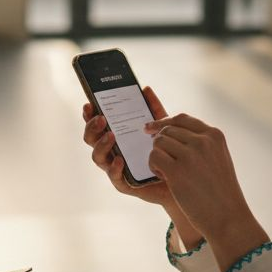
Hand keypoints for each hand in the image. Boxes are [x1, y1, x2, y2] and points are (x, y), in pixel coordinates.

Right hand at [81, 88, 201, 246]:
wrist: (182, 178)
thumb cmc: (168, 151)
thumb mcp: (162, 126)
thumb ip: (153, 109)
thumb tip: (146, 88)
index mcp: (116, 135)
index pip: (97, 124)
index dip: (89, 114)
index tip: (89, 104)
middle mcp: (112, 151)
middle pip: (91, 138)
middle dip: (92, 127)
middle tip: (101, 119)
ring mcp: (115, 167)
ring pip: (97, 157)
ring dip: (101, 145)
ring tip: (111, 136)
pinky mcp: (124, 183)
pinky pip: (113, 176)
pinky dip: (114, 167)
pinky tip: (120, 159)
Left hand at [146, 113, 267, 267]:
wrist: (228, 217)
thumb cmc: (221, 191)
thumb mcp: (218, 158)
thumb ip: (202, 143)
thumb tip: (172, 131)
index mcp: (214, 135)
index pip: (182, 119)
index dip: (164, 122)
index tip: (152, 128)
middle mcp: (203, 141)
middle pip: (167, 131)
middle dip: (161, 145)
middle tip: (167, 163)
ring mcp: (190, 155)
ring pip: (158, 143)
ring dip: (157, 157)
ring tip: (168, 173)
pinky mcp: (177, 171)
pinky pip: (154, 157)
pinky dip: (154, 167)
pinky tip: (165, 178)